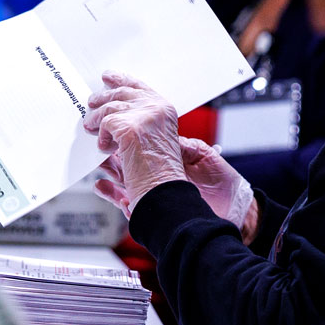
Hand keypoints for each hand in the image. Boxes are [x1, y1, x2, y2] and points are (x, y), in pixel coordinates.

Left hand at [83, 72, 185, 212]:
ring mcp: (143, 116)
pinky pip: (104, 125)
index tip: (109, 77)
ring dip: (96, 119)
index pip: (140, 87)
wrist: (163, 191)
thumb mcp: (153, 140)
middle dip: (103, 96)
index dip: (123, 80)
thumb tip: (115, 111)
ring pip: (109, 108)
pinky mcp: (129, 128)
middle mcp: (156, 109)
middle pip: (122, 93)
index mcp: (164, 110)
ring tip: (90, 127)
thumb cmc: (158, 173)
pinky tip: (104, 150)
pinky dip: (101, 138)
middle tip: (91, 101)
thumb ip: (139, 122)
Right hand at [95, 140, 258, 238]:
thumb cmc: (221, 184)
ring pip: (117, 172)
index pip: (142, 134)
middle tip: (95, 128)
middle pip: (123, 152)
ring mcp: (147, 187)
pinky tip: (100, 184)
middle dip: (107, 139)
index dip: (128, 124)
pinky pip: (119, 198)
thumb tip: (170, 136)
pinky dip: (107, 192)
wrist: (230, 212)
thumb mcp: (202, 156)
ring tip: (97, 155)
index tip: (114, 112)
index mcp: (167, 153)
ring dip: (104, 163)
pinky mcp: (144, 207)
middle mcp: (154, 169)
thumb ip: (183, 145)